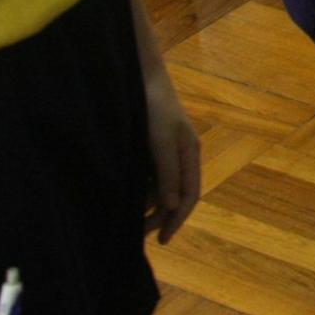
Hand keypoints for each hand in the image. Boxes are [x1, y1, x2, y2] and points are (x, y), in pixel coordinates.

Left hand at [143, 71, 200, 243]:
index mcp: (189, 153)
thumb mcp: (160, 140)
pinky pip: (147, 176)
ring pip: (159, 187)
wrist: (137, 75)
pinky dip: (139, 190)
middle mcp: (179, 155)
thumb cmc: (153, 106)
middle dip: (159, 216)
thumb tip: (171, 206)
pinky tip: (124, 197)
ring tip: (128, 219)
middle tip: (137, 235)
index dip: (178, 218)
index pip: (190, 195)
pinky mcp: (147, 147)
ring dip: (147, 205)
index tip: (162, 239)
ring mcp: (163, 152)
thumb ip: (167, 172)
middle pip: (174, 195)